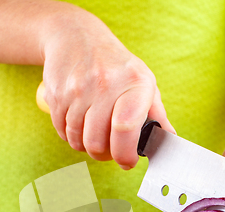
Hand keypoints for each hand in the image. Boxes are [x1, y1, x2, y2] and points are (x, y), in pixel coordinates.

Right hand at [41, 8, 173, 169]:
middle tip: (110, 149)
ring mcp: (77, 90)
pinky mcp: (56, 94)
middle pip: (97, 142)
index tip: (127, 161)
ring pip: (77, 141)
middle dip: (104, 155)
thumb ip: (156, 114)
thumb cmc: (115, 65)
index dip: (125, 154)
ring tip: (95, 134)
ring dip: (86, 146)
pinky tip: (79, 123)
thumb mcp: (143, 82)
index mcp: (133, 84)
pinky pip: (62, 132)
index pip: (125, 129)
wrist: (75, 37)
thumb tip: (168, 141)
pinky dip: (71, 136)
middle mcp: (104, 85)